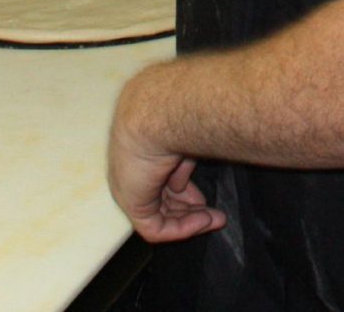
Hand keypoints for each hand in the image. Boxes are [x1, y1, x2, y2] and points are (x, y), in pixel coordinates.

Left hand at [109, 93, 226, 242]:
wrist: (157, 114)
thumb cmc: (173, 116)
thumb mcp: (182, 141)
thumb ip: (180, 165)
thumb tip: (180, 184)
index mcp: (138, 152)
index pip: (159, 178)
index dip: (183, 191)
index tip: (203, 199)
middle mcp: (130, 173)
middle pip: (159, 200)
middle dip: (188, 209)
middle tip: (213, 215)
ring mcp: (128, 189)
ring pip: (158, 216)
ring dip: (189, 221)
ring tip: (215, 220)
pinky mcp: (132, 205)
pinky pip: (156, 228)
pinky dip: (181, 228)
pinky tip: (203, 220)